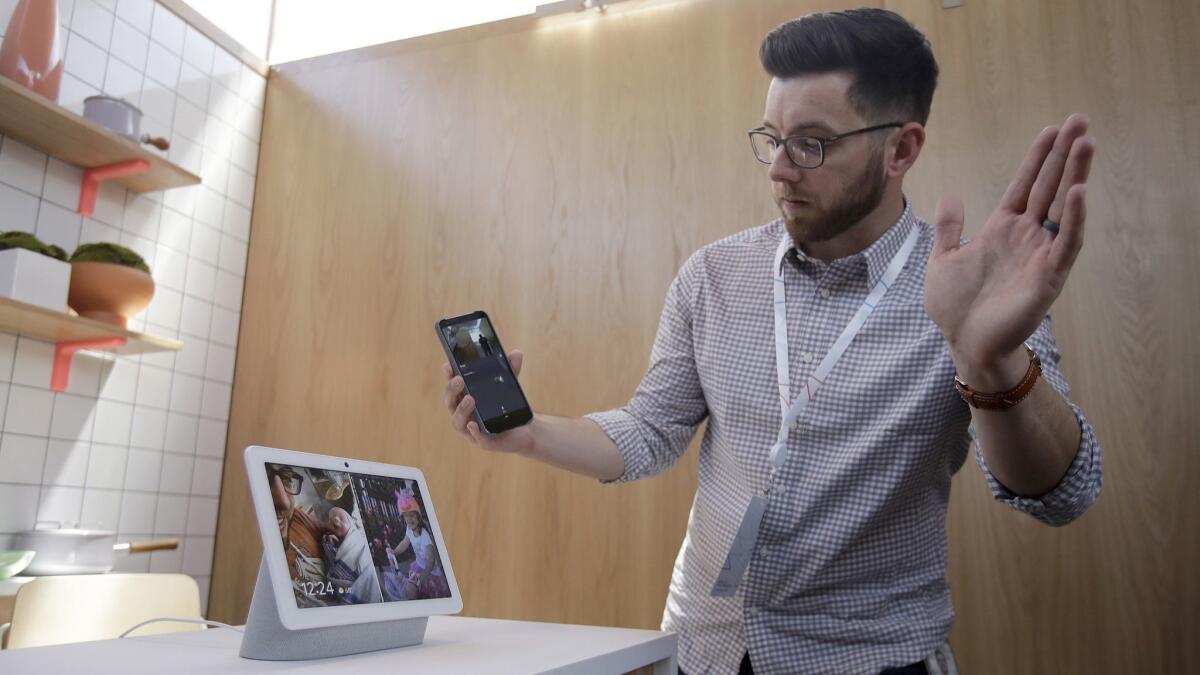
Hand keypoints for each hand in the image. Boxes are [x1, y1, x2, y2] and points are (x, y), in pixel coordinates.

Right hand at [442, 350, 534, 453]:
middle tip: (459, 380)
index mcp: (465, 398)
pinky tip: (473, 423)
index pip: (452, 386)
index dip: (447, 376)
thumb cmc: (508, 406)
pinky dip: (473, 431)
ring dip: (461, 410)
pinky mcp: (484, 442)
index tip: (447, 365)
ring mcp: (471, 429)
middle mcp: (464, 414)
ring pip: (458, 422)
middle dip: (451, 390)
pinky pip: (476, 438)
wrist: (524, 430)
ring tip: (470, 399)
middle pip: (450, 402)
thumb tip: (516, 353)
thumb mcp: (509, 385)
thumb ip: (511, 369)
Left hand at [924, 113, 1093, 385]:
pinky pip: (1065, 243)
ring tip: (1085, 143)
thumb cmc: (956, 306)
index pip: (1024, 184)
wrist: (965, 343)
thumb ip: (949, 228)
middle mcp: (1026, 236)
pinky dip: (1072, 219)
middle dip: (1064, 154)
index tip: (1051, 129)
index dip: (1038, 158)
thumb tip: (951, 195)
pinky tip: (1077, 193)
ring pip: (1062, 207)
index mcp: (1002, 229)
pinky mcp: (1048, 276)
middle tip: (1080, 120)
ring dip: (1074, 175)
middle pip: (1049, 186)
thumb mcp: (943, 259)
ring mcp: (1040, 254)